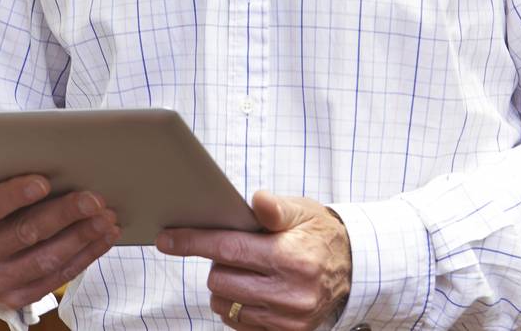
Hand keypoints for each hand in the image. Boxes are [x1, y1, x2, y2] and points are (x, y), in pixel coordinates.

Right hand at [0, 175, 119, 309]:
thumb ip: (1, 176)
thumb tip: (49, 160)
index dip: (14, 195)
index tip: (44, 181)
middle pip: (25, 233)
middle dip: (64, 214)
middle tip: (93, 199)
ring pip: (45, 259)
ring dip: (81, 237)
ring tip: (106, 218)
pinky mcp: (15, 299)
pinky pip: (56, 278)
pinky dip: (84, 256)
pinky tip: (102, 238)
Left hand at [156, 191, 350, 329]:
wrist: (354, 269)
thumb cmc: (320, 235)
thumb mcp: (302, 211)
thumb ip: (274, 208)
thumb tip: (256, 200)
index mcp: (291, 258)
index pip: (229, 250)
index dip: (192, 242)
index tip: (165, 240)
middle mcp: (290, 293)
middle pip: (220, 280)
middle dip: (218, 264)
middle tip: (237, 252)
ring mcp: (288, 319)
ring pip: (225, 305)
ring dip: (225, 288)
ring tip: (248, 272)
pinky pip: (238, 323)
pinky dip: (236, 306)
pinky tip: (253, 290)